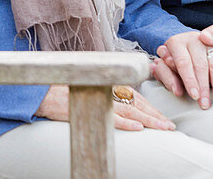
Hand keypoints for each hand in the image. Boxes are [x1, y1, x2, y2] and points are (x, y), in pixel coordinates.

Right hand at [34, 85, 175, 131]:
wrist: (43, 93)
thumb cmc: (66, 91)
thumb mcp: (90, 89)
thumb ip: (107, 95)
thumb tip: (125, 106)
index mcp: (107, 85)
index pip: (135, 97)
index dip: (151, 108)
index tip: (163, 119)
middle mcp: (105, 90)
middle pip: (136, 104)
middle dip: (154, 115)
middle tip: (170, 126)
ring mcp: (98, 99)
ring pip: (129, 111)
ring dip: (147, 119)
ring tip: (162, 127)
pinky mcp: (90, 108)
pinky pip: (111, 117)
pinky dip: (125, 122)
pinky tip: (138, 127)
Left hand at [152, 30, 212, 108]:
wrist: (199, 42)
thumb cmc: (177, 59)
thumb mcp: (166, 64)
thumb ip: (166, 72)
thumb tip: (174, 88)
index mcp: (176, 42)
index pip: (183, 63)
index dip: (189, 80)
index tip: (194, 95)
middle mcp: (194, 40)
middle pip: (200, 65)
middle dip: (203, 87)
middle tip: (205, 104)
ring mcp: (211, 43)